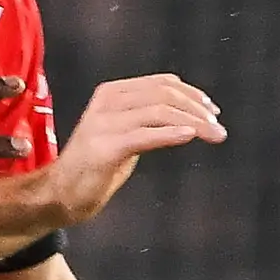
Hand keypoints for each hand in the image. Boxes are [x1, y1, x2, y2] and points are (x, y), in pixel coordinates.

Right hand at [35, 75, 224, 227]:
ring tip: (214, 135)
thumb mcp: (125, 134)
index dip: (192, 95)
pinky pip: (145, 135)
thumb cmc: (97, 167)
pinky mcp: (104, 148)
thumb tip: (189, 115)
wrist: (60, 194)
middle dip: (198, 110)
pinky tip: (190, 137)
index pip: (162, 84)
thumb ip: (149, 120)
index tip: (213, 112)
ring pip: (159, 112)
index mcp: (112, 93)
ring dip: (193, 122)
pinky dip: (171, 134)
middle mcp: (107, 102)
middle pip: (164, 95)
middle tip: (219, 129)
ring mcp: (104, 124)